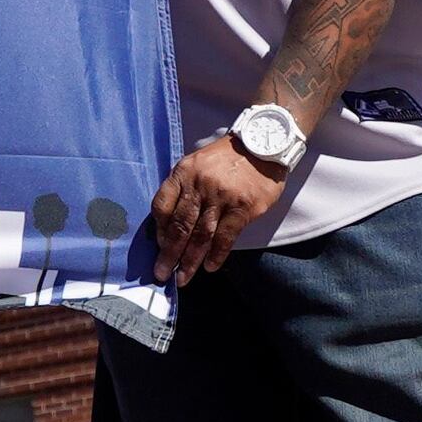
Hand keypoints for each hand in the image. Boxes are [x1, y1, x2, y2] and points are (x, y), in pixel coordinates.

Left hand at [144, 136, 288, 284]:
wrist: (263, 144)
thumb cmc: (226, 158)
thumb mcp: (197, 164)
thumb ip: (183, 188)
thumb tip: (168, 225)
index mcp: (184, 172)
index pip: (162, 205)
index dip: (159, 230)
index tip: (159, 247)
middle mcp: (200, 184)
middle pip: (180, 225)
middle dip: (169, 254)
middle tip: (162, 273)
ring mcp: (222, 196)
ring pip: (201, 234)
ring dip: (190, 260)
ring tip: (183, 278)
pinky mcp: (243, 207)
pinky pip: (225, 237)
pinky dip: (216, 255)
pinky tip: (209, 267)